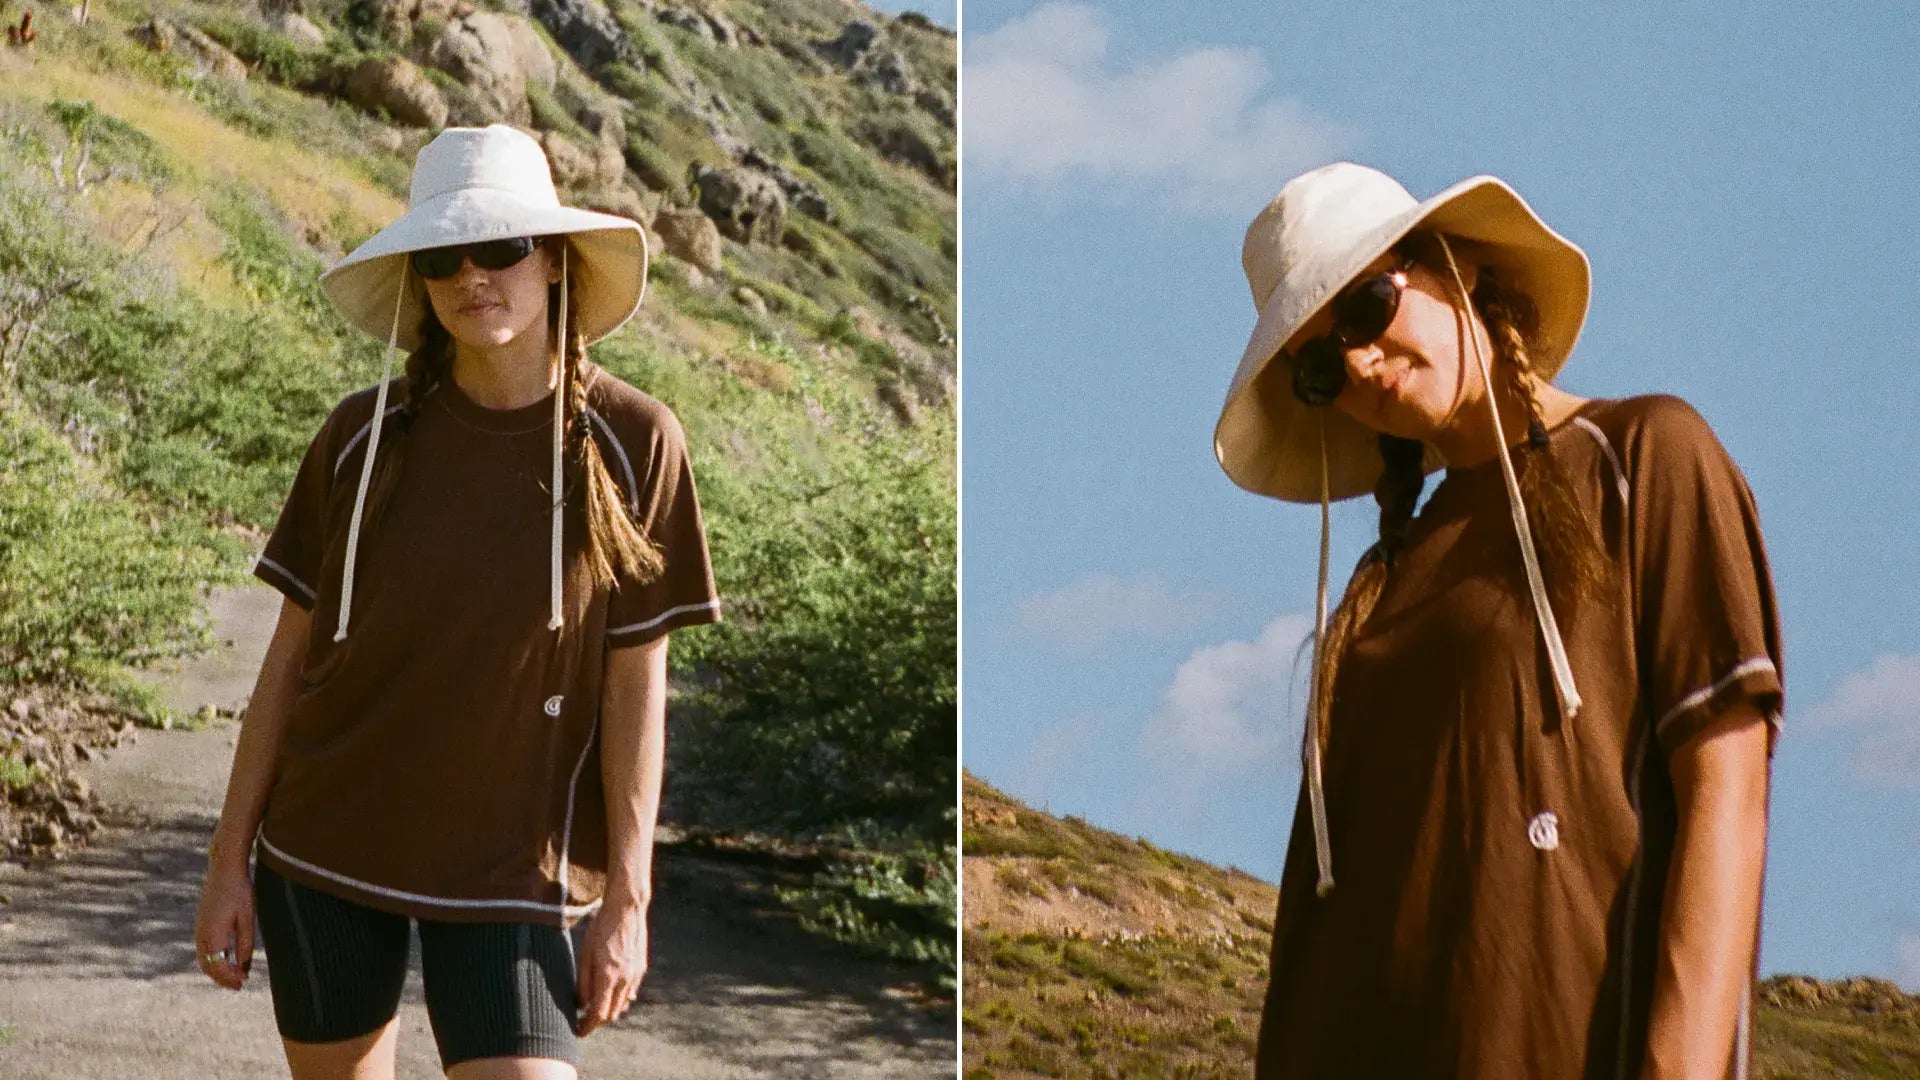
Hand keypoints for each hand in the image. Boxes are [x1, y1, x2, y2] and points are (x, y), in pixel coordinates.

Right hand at [193, 857, 254, 989]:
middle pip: (207, 965)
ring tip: (235, 975)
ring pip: (204, 958)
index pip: (217, 965)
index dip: (229, 977)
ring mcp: (199, 928)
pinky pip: (204, 948)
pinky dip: (213, 958)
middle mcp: (201, 934)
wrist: (224, 868)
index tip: (243, 982)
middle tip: (239, 985)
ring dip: (217, 969)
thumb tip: (244, 967)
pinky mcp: (201, 923)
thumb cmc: (240, 890)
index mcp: (213, 933)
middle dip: (222, 978)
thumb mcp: (247, 918)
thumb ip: (245, 944)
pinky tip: (228, 959)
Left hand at [575, 900, 648, 1035]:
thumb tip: (581, 1005)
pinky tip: (609, 990)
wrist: (626, 908)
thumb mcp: (585, 954)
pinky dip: (619, 998)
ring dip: (609, 1009)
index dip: (587, 1026)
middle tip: (583, 1019)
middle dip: (597, 1020)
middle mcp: (625, 979)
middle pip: (612, 1013)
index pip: (599, 1014)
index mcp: (608, 976)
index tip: (578, 1031)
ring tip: (595, 1005)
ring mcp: (636, 974)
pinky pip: (630, 992)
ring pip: (623, 1004)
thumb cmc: (601, 928)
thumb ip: (583, 982)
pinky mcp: (641, 968)